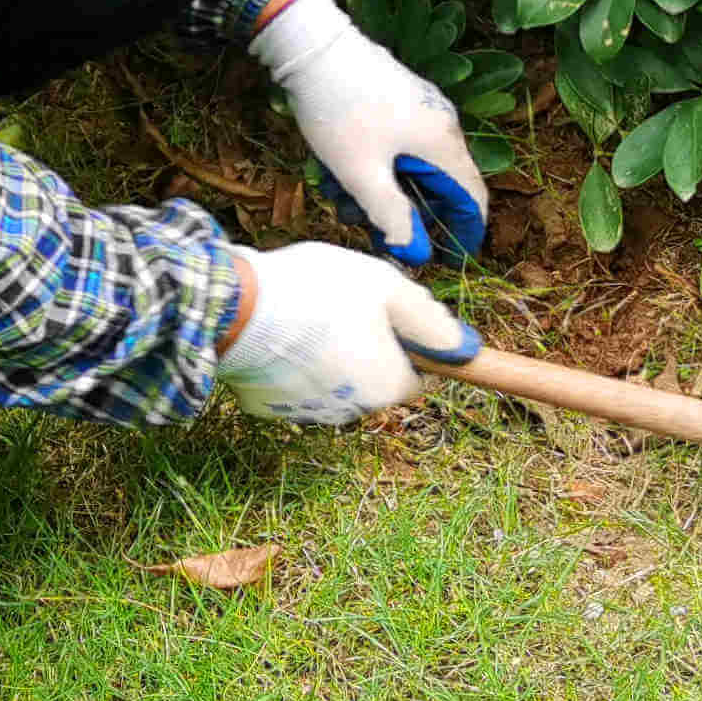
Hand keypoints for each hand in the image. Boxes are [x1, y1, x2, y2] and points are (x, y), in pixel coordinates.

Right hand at [215, 244, 479, 426]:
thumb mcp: (387, 287)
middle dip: (369, 348)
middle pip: (377, 380)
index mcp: (389, 384)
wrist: (235, 308)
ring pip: (336, 383)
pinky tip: (279, 333)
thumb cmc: (318, 291)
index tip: (387, 314)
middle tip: (344, 307)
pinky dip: (293, 365)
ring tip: (306, 314)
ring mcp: (309, 413)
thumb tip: (466, 346)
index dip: (411, 342)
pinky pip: (295, 386)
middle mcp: (354, 410)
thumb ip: (430, 318)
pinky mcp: (270, 408)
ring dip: (331, 357)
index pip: (420, 375)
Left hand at [248, 0, 488, 265]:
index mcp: (442, 143)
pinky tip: (340, 173)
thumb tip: (414, 251)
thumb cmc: (339, 111)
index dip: (463, 234)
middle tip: (375, 234)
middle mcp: (440, 124)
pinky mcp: (397, 99)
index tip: (445, 260)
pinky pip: (397, 145)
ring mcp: (420, 108)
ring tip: (344, 202)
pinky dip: (376, 166)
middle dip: (408, 214)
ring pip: (411, 166)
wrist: (312, 44)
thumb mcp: (360, 173)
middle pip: (439, 185)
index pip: (472, 198)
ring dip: (384, 191)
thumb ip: (390, 216)